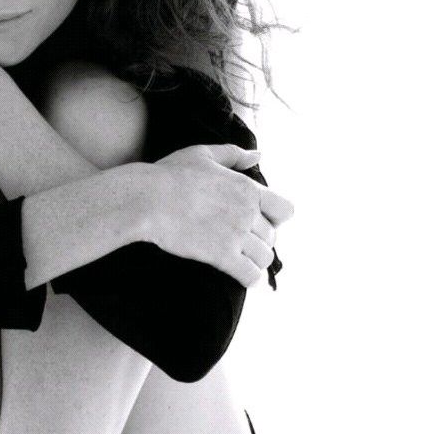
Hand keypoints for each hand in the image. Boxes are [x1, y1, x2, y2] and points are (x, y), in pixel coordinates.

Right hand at [144, 144, 294, 287]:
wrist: (147, 199)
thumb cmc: (170, 175)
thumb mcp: (203, 154)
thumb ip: (234, 155)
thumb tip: (258, 155)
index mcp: (248, 188)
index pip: (286, 211)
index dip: (275, 218)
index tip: (257, 221)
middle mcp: (248, 212)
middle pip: (272, 237)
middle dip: (258, 241)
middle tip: (239, 243)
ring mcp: (237, 235)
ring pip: (265, 258)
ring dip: (255, 261)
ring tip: (241, 261)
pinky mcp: (222, 256)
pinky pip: (250, 275)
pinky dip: (249, 278)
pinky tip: (241, 276)